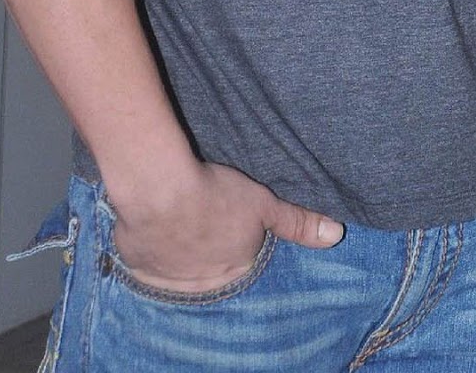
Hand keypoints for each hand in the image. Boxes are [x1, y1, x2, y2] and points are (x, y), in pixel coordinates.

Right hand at [110, 160, 343, 292]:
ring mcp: (169, 280)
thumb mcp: (263, 203)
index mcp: (234, 271)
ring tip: (179, 223)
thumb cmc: (215, 194)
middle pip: (209, 270)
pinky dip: (151, 250)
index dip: (235, 240)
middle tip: (202, 221)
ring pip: (179, 270)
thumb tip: (336, 235)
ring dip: (180, 253)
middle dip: (208, 252)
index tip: (227, 223)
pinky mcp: (139, 267)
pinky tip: (155, 229)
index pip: (241, 264)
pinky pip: (148, 264)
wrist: (161, 192)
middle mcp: (203, 284)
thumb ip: (297, 222)